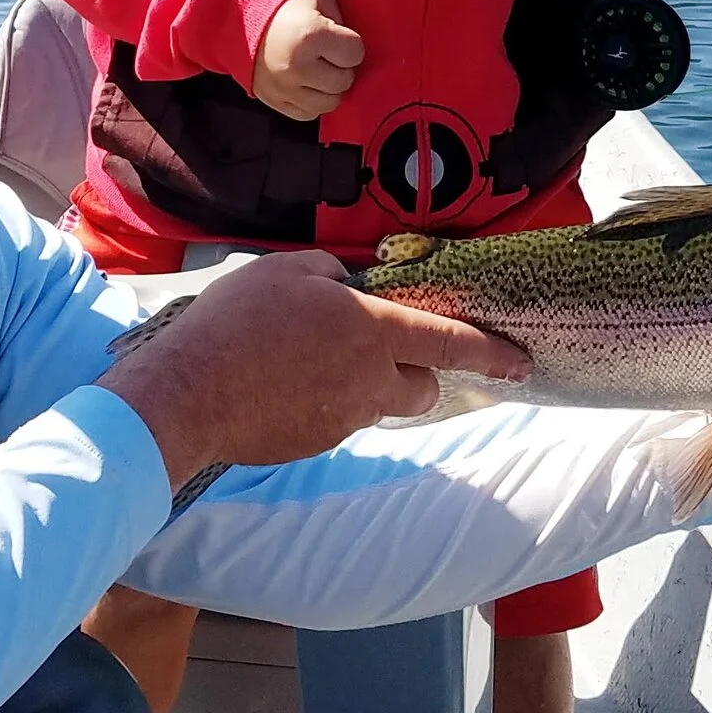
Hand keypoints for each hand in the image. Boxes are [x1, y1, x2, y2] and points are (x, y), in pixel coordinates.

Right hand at [97, 251, 531, 491]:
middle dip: (414, 371)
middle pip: (423, 387)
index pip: (449, 342)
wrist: (190, 393)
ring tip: (314, 363)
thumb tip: (350, 288)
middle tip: (373, 348)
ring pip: (381, 404)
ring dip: (368, 386)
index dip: (491, 352)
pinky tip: (285, 386)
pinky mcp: (318, 443)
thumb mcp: (287, 269)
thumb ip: (333, 273)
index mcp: (370, 331)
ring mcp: (344, 419)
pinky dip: (327, 403)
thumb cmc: (237, 321)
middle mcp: (369, 381)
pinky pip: (340, 420)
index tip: (521, 363)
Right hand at [252, 0, 363, 120]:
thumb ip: (341, 22)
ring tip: (318, 70)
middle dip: (340, 67)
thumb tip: (355, 48)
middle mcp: (297, 67)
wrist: (236, 17)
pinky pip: (307, 114)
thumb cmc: (282, 5)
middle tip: (328, 55)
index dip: (351, 45)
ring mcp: (284, 88)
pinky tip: (306, 83)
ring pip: (329, 103)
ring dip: (328, 87)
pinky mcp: (273, 101)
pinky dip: (311, 101)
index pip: (354, 54)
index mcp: (310, 36)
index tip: (340, 39)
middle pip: (343, 81)